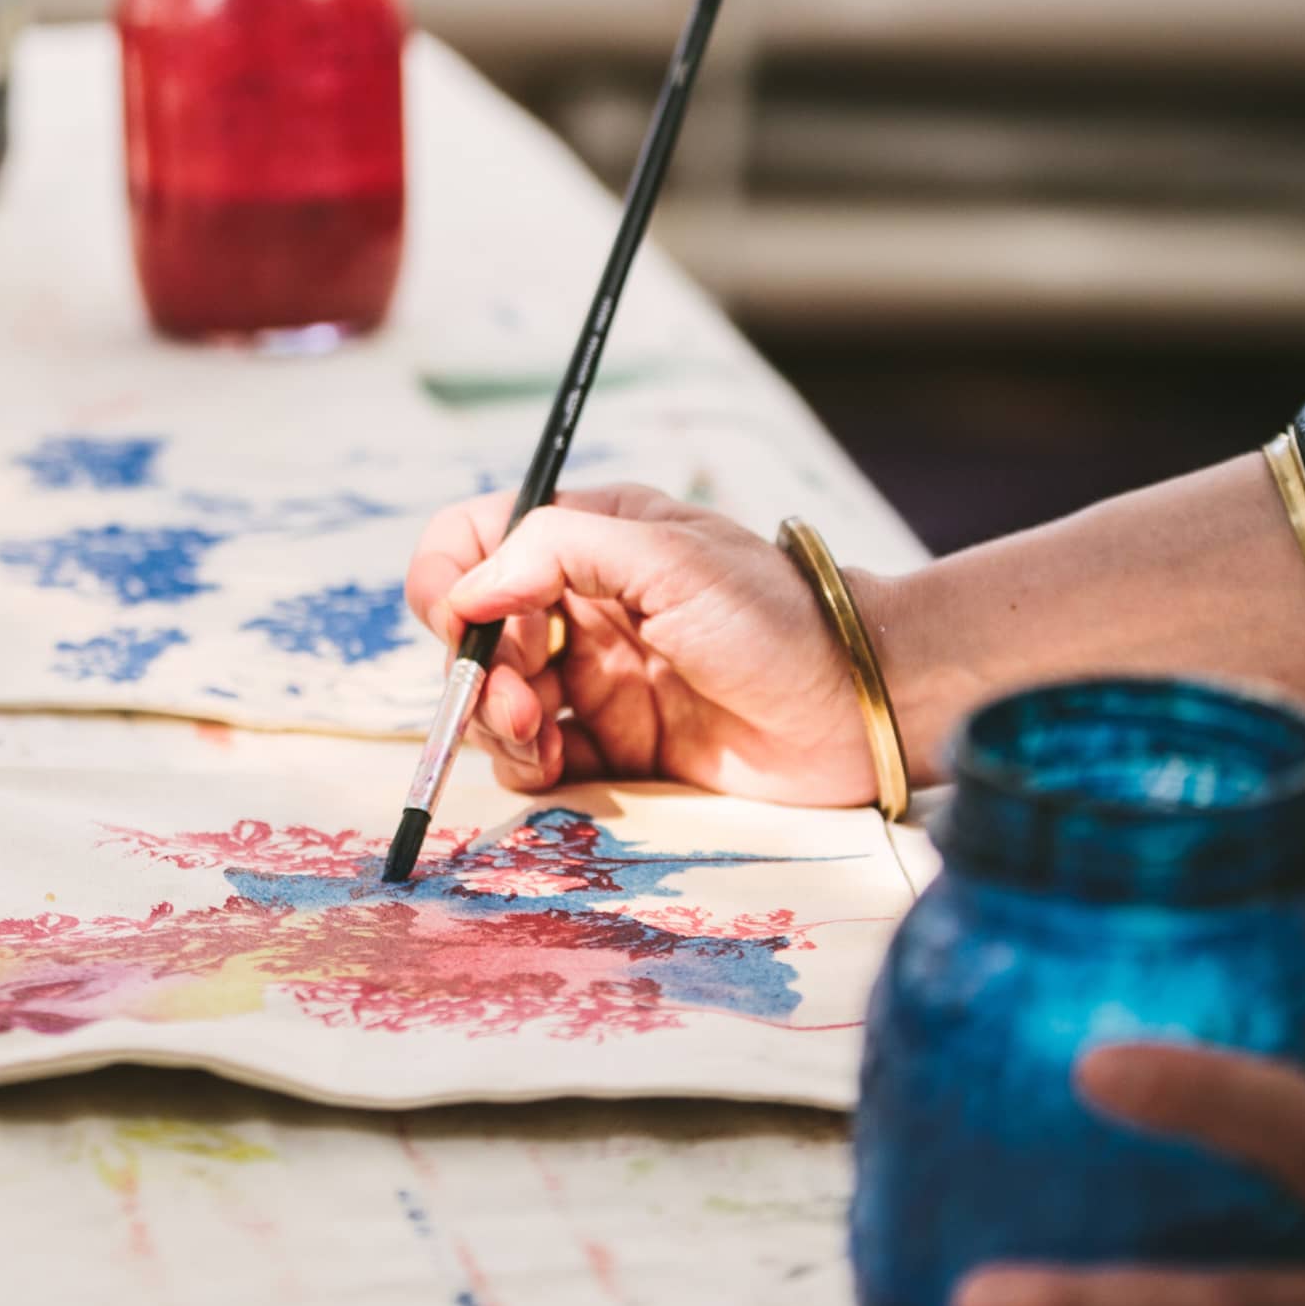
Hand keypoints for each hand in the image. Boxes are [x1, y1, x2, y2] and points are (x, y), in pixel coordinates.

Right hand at [405, 483, 883, 803]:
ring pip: (496, 701)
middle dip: (476, 668)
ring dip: (494, 721)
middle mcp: (582, 606)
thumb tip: (469, 589)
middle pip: (475, 633)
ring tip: (536, 738)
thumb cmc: (776, 617)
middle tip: (518, 700)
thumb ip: (559, 551)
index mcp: (591, 539)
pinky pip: (536, 759)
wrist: (855, 709)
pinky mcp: (615, 748)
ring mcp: (595, 680)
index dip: (448, 576)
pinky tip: (554, 766)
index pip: (478, 539)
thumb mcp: (669, 556)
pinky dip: (526, 765)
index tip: (459, 618)